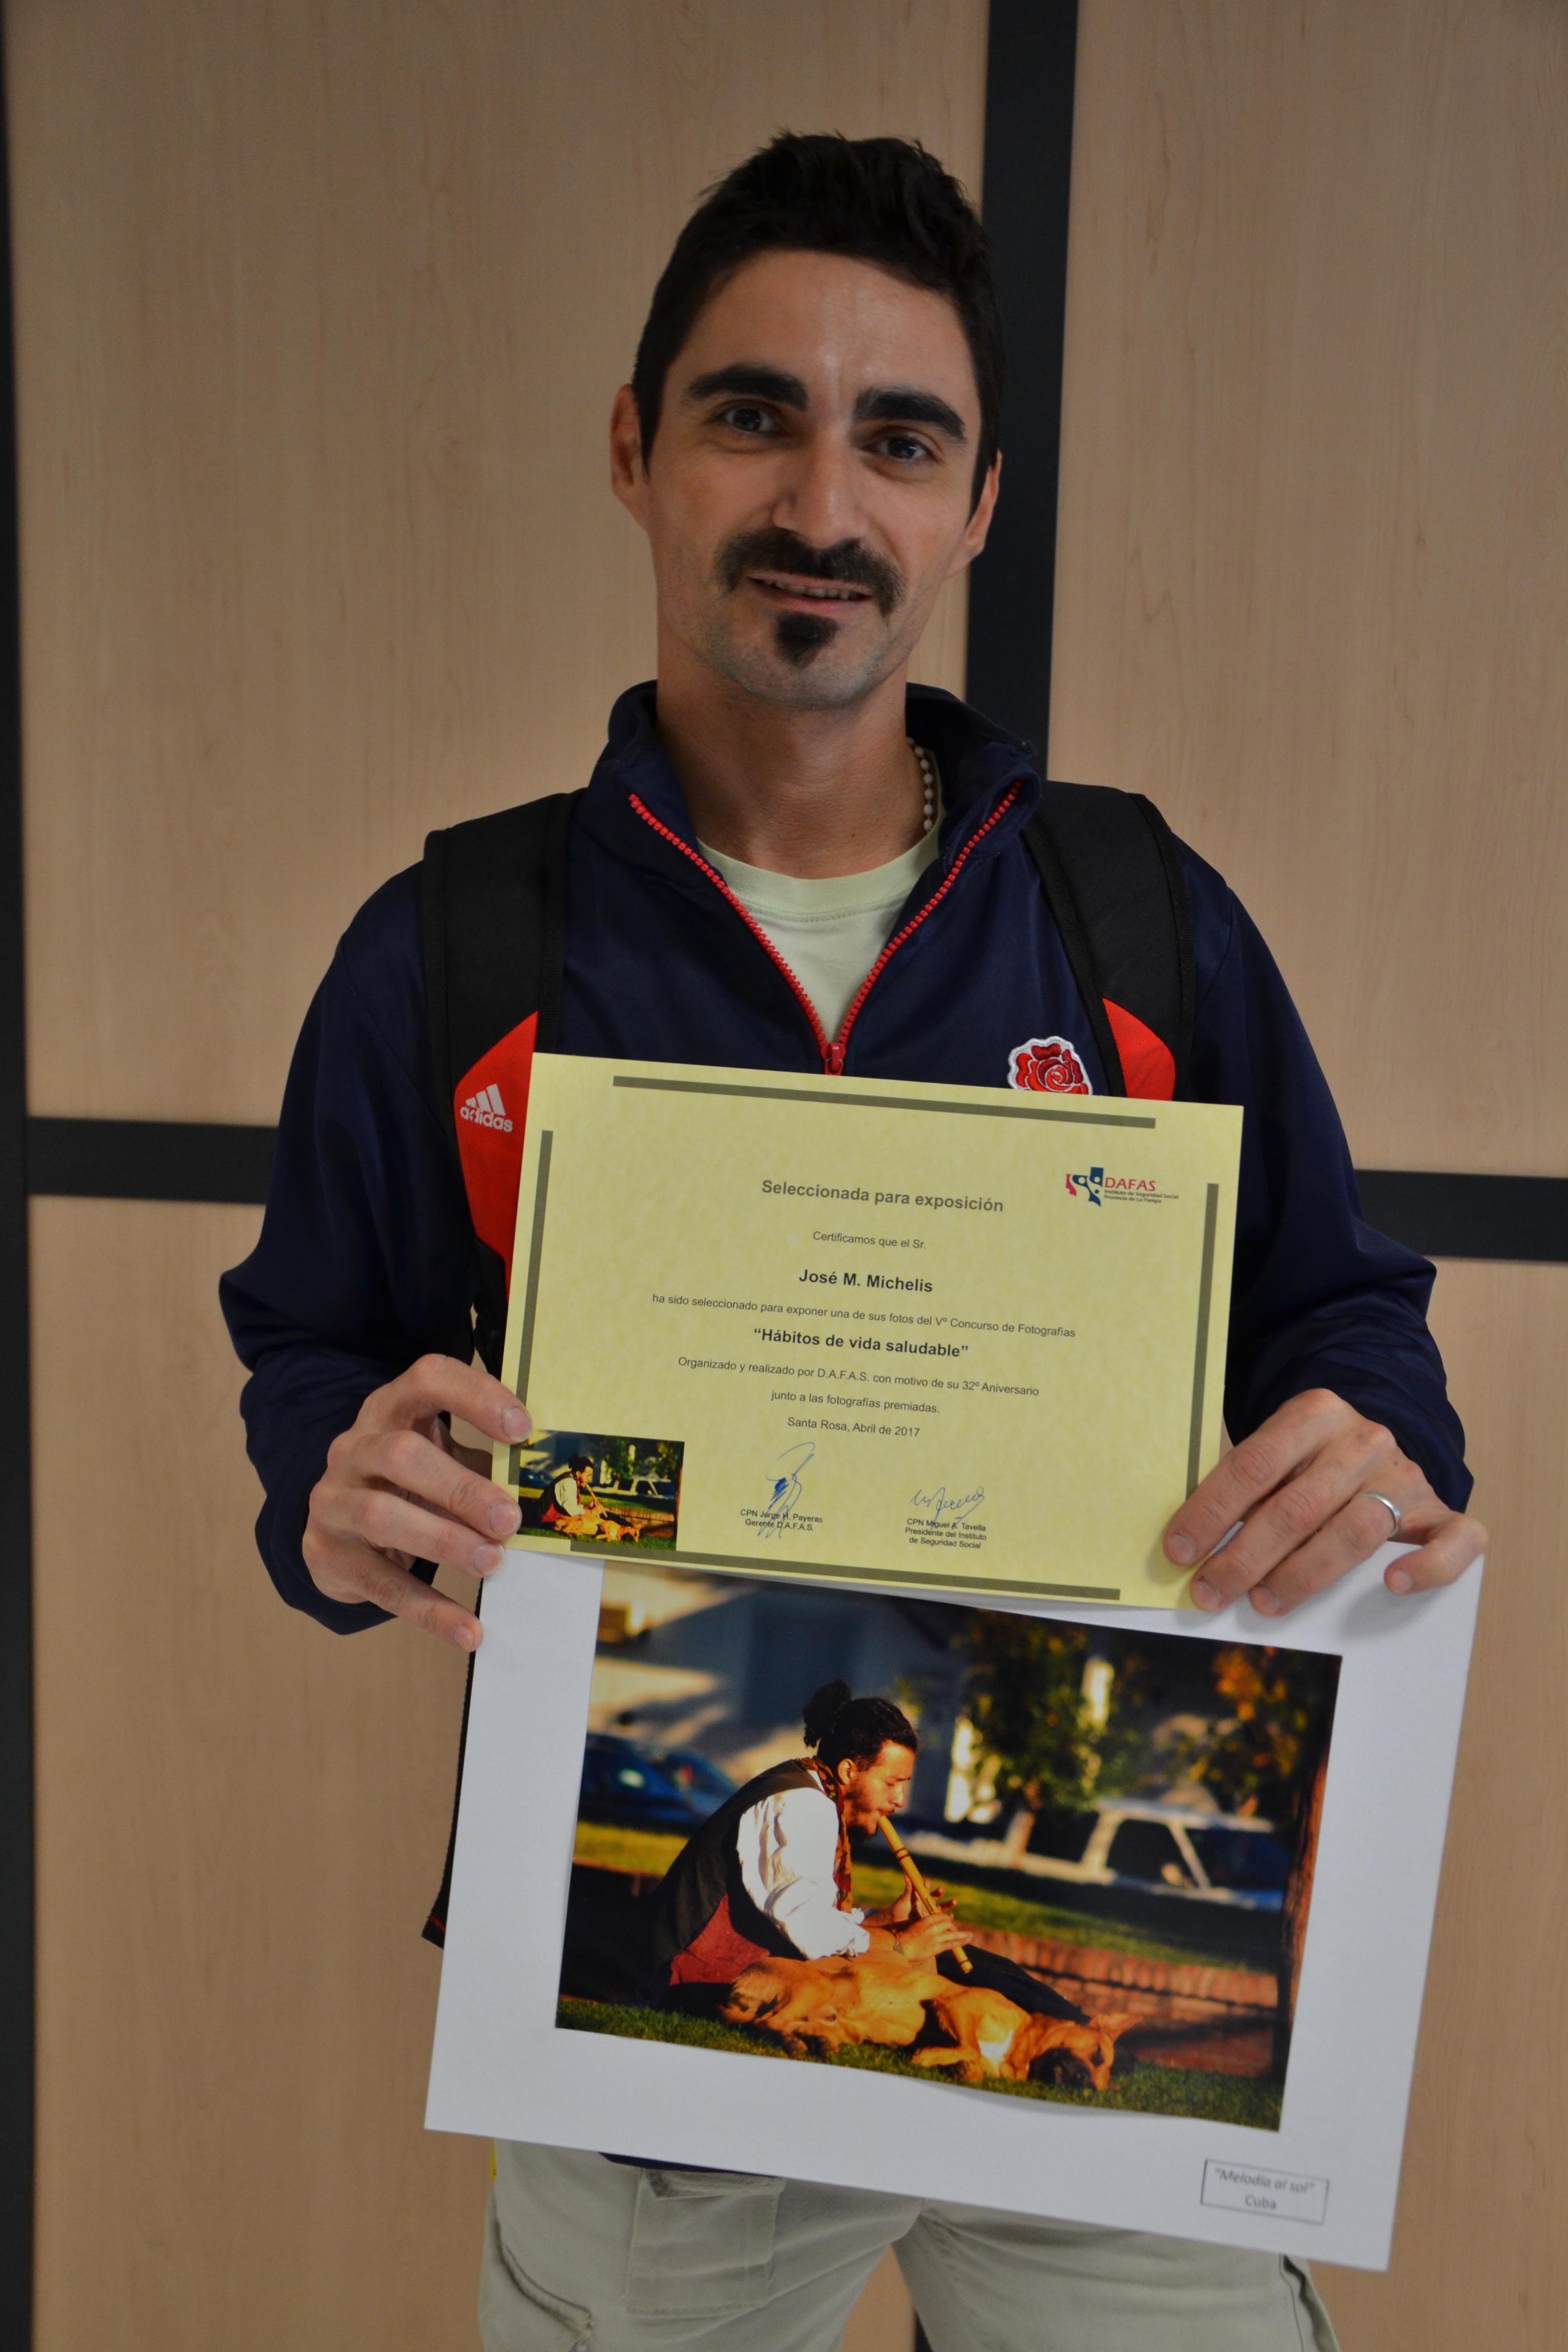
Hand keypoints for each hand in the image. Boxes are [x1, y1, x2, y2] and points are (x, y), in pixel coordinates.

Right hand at [303, 1354, 530, 1647]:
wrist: (336, 1530)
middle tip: (510, 1519)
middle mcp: (354, 1448)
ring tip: (492, 1562)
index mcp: (390, 1410)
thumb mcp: (440, 1459)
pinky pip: (381, 1586)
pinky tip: (468, 1630)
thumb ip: (484, 1463)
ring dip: (444, 1541)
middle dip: (461, 1488)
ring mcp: (333, 1501)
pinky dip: (429, 1610)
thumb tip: (551, 1486)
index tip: (523, 1429)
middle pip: (402, 1455)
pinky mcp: (327, 1555)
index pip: (428, 1379)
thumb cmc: (407, 1485)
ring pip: (381, 1516)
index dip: (475, 1397)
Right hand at [887, 1912, 967, 1962]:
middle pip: (948, 1924)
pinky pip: (951, 1944)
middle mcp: (933, 1927)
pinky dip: (960, 1942)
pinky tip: (966, 1940)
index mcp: (927, 1919)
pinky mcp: (937, 1947)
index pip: (942, 1916)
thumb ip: (925, 1924)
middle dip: (953, 1928)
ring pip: (953, 1934)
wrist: (903, 1947)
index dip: (948, 1919)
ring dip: (963, 1934)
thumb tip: (933, 1926)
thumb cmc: (907, 1937)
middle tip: (957, 1932)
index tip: (950, 1922)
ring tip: (970, 1935)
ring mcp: (936, 1937)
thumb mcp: (916, 1926)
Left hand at [1163, 1388, 1486, 1618]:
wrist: (1379, 1448)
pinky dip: (1427, 1567)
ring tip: (1263, 1602)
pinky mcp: (1444, 1512)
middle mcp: (1364, 1441)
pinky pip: (1453, 1541)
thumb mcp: (1275, 1456)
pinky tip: (1391, 1586)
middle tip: (1210, 1592)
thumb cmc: (1309, 1465)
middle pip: (1298, 1506)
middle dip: (1244, 1556)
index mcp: (1314, 1414)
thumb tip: (1187, 1546)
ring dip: (1304, 1574)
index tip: (1179, 1551)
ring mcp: (1407, 1477)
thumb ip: (1243, 1490)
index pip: (1253, 1465)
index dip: (1211, 1511)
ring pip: (1357, 1530)